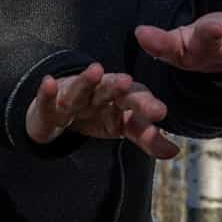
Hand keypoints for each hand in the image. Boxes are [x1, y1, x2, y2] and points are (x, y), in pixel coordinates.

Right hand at [26, 62, 178, 158]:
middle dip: (119, 86)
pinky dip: (46, 91)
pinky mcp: (49, 104)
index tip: (160, 113)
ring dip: (86, 79)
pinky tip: (48, 82)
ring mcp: (73, 97)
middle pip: (110, 90)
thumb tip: (175, 152)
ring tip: (95, 69)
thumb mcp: (123, 127)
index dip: (146, 106)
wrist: (59, 111)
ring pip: (80, 88)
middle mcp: (98, 93)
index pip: (135, 100)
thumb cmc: (97, 115)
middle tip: (128, 82)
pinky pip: (47, 99)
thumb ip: (148, 138)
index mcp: (120, 99)